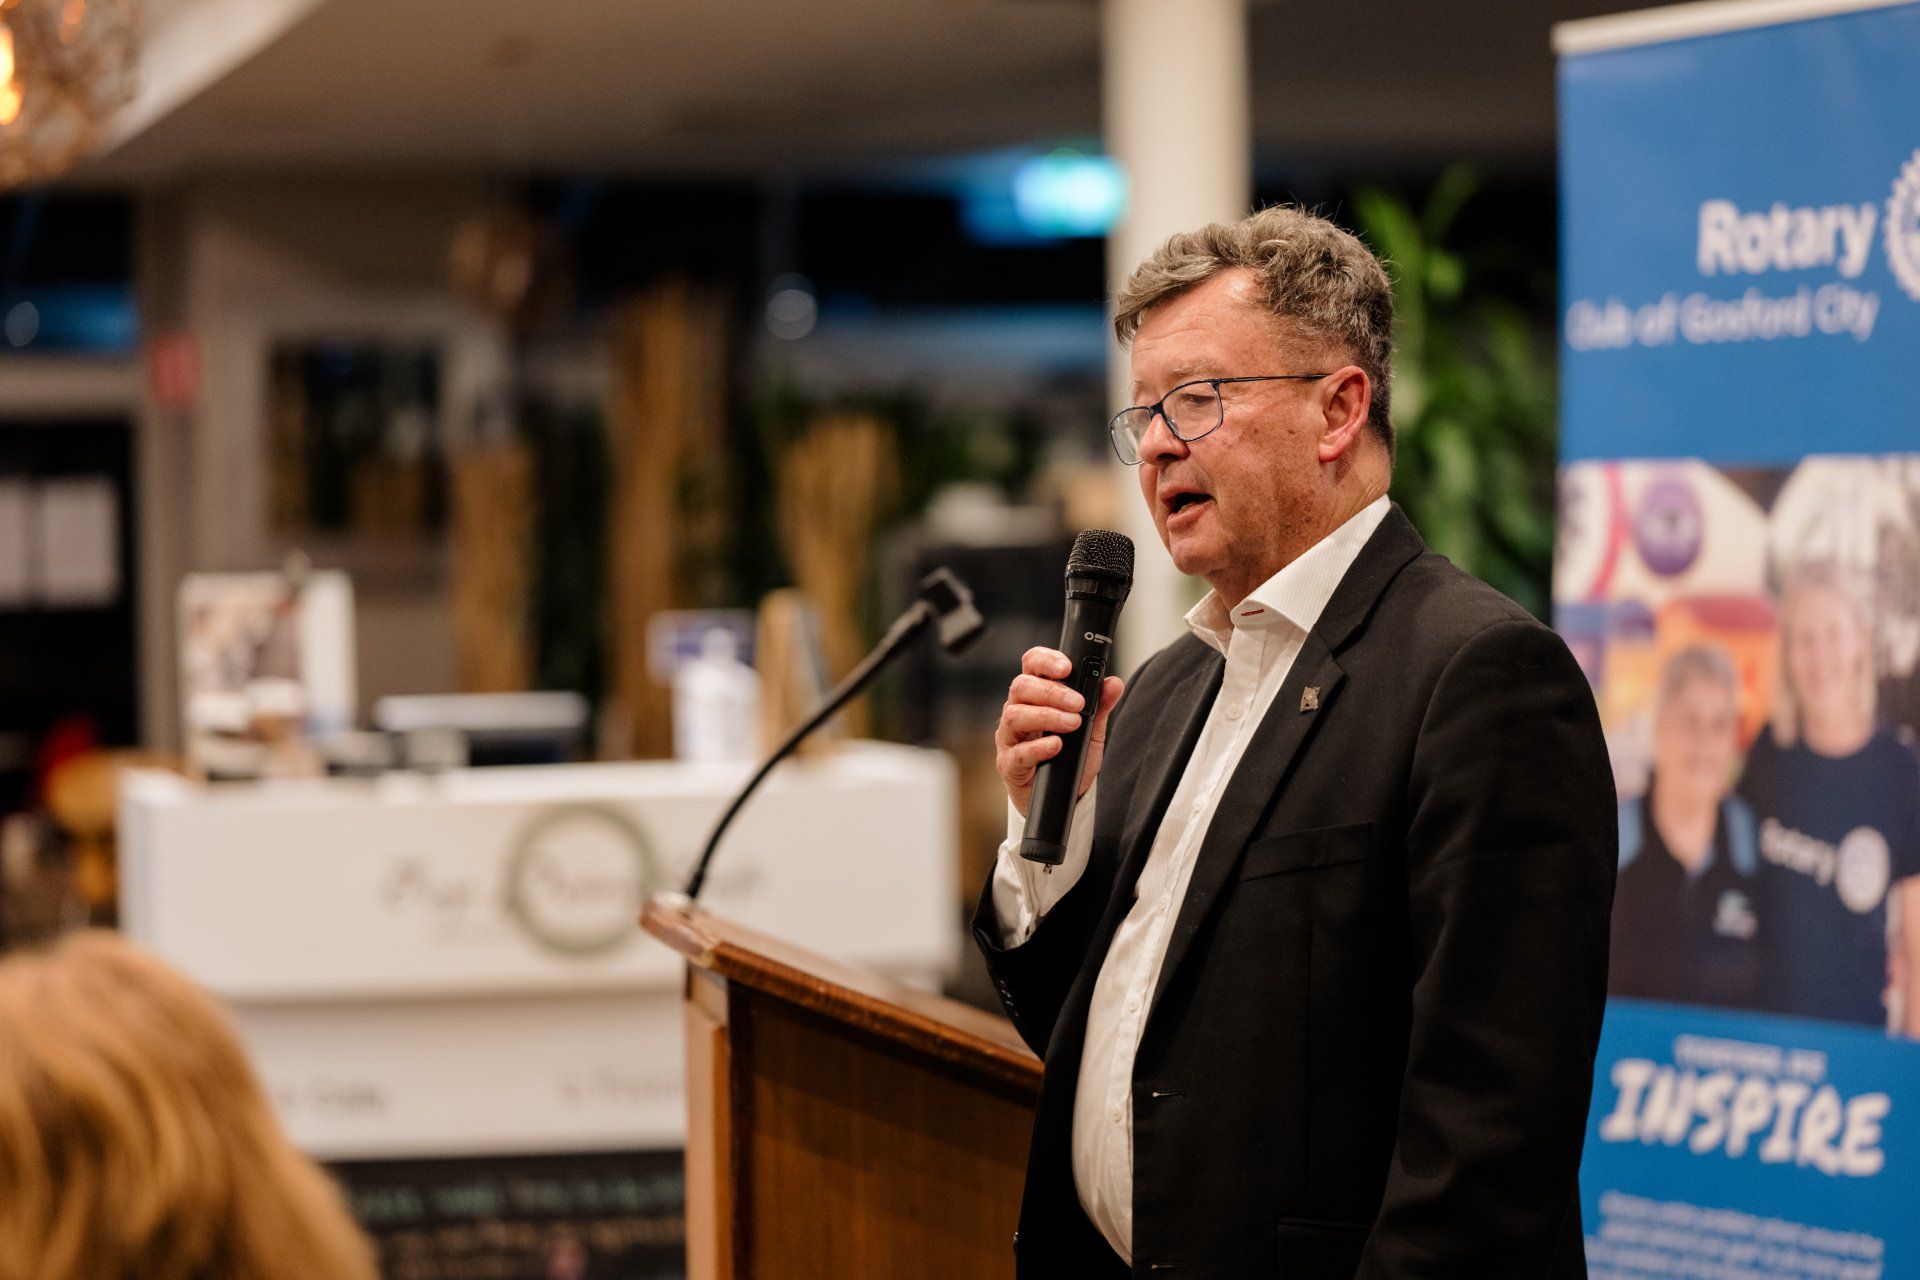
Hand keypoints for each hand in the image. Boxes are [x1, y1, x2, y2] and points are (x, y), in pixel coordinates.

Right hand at [995, 646, 1124, 817]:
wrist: (1062, 794)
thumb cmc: (1069, 757)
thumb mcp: (1090, 730)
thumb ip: (1099, 706)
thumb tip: (1113, 683)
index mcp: (1035, 696)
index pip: (1031, 665)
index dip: (1045, 660)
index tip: (1066, 667)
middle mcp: (1017, 711)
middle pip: (1021, 686)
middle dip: (1051, 692)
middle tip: (1077, 703)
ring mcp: (1010, 737)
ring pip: (1014, 715)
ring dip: (1046, 716)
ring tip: (1072, 723)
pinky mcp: (1009, 764)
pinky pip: (1018, 752)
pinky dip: (1038, 747)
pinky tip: (1056, 746)